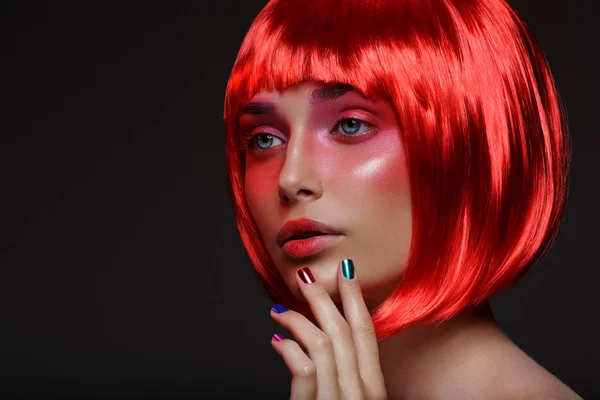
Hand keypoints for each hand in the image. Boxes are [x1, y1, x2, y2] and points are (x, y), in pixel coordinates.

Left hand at [270, 259, 387, 399]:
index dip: (355, 297)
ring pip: (323, 344)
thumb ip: (347, 375)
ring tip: (278, 311)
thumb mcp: (352, 399)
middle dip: (323, 297)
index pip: (366, 332)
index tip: (346, 268)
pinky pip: (304, 369)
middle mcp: (360, 393)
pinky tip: (278, 341)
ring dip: (297, 320)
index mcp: (374, 388)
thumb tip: (331, 343)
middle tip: (304, 276)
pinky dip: (289, 350)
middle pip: (343, 332)